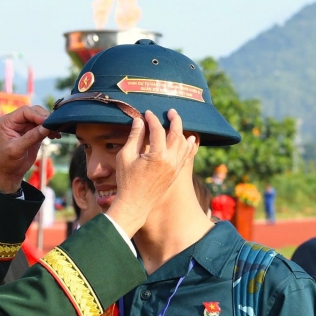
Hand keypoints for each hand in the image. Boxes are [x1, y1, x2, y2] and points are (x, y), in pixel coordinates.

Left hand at [0, 105, 59, 193]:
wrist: (10, 173)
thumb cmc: (8, 162)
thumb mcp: (17, 149)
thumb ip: (31, 137)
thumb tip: (47, 126)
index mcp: (7, 122)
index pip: (25, 111)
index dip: (37, 115)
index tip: (48, 122)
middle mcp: (16, 121)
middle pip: (34, 112)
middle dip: (45, 118)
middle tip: (55, 126)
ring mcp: (25, 126)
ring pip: (41, 118)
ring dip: (50, 123)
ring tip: (56, 132)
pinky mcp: (33, 132)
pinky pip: (44, 126)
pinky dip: (50, 129)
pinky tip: (56, 136)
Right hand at [105, 110, 197, 236]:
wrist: (135, 204)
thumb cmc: (126, 181)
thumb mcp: (125, 156)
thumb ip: (134, 137)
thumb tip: (139, 120)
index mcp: (158, 155)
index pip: (158, 130)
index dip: (152, 119)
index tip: (146, 113)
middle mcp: (170, 161)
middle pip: (177, 134)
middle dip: (175, 120)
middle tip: (170, 111)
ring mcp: (175, 168)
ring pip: (184, 145)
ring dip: (182, 132)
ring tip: (178, 123)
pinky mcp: (176, 173)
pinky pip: (186, 156)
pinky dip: (188, 146)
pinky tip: (189, 140)